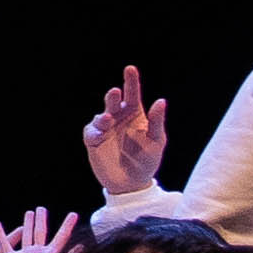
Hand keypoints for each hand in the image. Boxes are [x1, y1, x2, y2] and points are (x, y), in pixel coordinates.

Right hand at [83, 69, 166, 200]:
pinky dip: (95, 131)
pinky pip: (91, 132)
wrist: (132, 183)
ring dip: (103, 116)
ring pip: (101, 116)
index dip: (131, 81)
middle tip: (115, 92)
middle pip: (113, 102)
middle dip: (112, 96)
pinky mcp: (94, 141)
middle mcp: (118, 118)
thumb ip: (156, 121)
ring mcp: (105, 129)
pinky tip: (101, 132)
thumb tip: (161, 101)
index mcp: (134, 114)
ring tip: (108, 119)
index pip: (132, 94)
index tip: (130, 69)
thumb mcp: (156, 141)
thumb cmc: (147, 160)